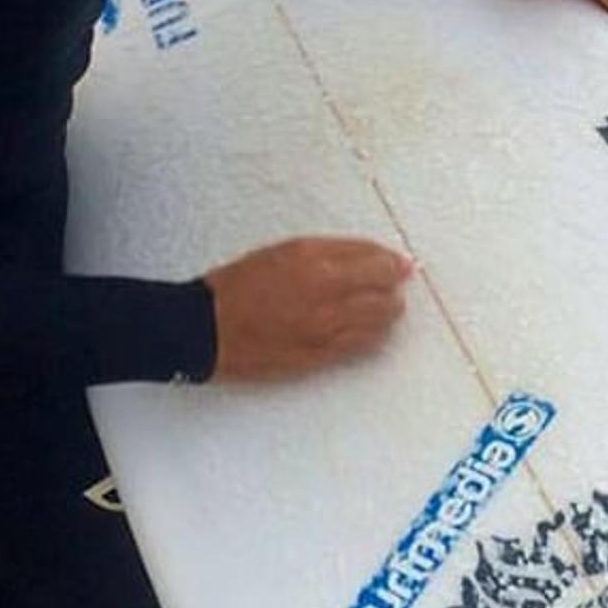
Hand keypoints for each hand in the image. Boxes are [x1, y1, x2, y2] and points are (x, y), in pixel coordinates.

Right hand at [207, 236, 412, 381]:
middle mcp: (326, 297)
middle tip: (389, 286)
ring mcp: (325, 330)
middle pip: (386, 294)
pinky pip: (363, 346)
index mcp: (316, 263)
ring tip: (378, 307)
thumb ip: (336, 251)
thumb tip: (380, 256)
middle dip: (393, 289)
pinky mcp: (321, 357)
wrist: (207, 329)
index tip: (401, 265)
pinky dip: (372, 335)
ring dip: (386, 313)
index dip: (394, 263)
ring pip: (380, 323)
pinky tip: (366, 329)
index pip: (378, 262)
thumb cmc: (242, 283)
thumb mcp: (287, 250)